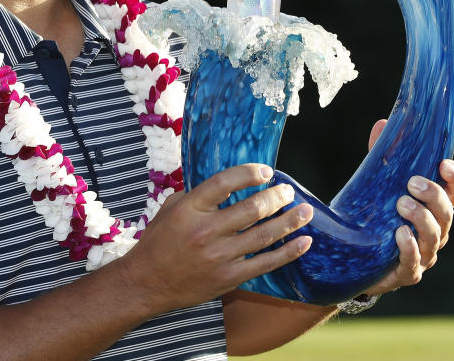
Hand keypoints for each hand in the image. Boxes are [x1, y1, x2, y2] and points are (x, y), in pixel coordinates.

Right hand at [119, 164, 313, 313]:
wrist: (147, 282)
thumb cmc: (159, 241)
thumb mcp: (171, 207)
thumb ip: (198, 193)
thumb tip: (231, 181)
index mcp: (189, 209)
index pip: (225, 183)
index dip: (249, 173)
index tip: (266, 171)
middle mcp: (205, 231)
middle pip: (251, 209)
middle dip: (276, 197)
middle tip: (288, 191)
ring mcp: (218, 257)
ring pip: (263, 235)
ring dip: (289, 221)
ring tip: (305, 211)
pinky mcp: (228, 277)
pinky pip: (265, 263)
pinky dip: (288, 252)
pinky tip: (303, 242)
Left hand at [364, 119, 453, 295]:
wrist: (356, 258)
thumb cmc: (375, 216)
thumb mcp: (378, 185)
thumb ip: (382, 157)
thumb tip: (383, 124)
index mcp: (433, 207)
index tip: (445, 164)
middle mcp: (435, 230)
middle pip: (447, 212)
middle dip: (433, 195)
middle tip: (412, 182)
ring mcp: (425, 253)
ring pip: (434, 236)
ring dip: (421, 218)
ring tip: (401, 205)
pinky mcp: (408, 272)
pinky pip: (414, 261)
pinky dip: (409, 248)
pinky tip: (399, 234)